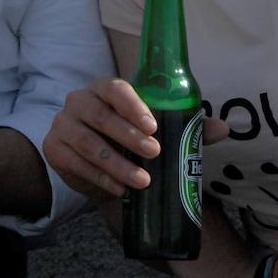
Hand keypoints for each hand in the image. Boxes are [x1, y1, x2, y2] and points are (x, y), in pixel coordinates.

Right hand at [43, 79, 231, 199]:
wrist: (103, 168)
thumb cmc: (132, 140)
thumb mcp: (160, 131)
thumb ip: (188, 126)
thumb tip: (223, 128)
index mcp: (104, 88)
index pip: (116, 88)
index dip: (133, 105)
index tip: (153, 125)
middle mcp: (79, 100)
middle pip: (101, 115)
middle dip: (128, 137)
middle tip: (155, 154)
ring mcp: (63, 125)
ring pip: (89, 143)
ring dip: (117, 164)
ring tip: (143, 181)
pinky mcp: (54, 149)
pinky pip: (76, 164)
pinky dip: (100, 178)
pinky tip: (119, 189)